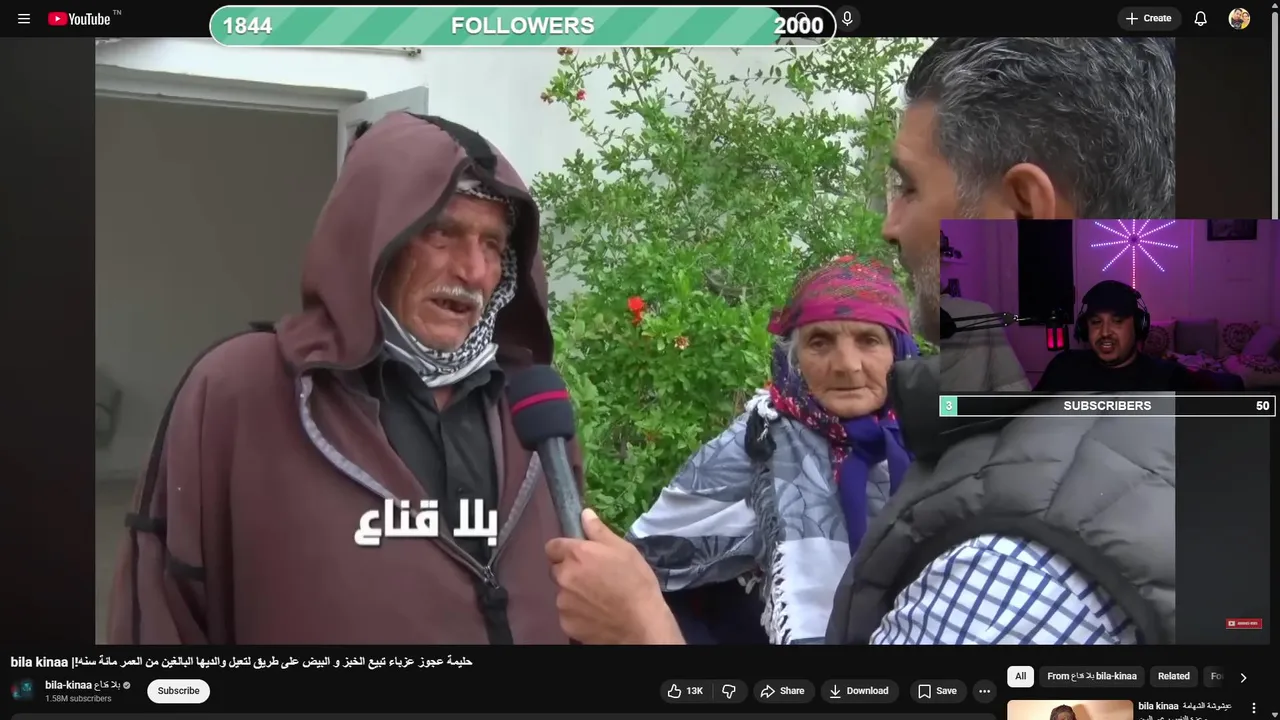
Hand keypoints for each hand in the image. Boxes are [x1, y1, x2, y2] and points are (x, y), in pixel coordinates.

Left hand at [545, 509, 685, 644]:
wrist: (641, 624)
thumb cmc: (636, 582)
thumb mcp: (624, 550)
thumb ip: (599, 531)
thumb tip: (584, 514)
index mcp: (577, 554)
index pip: (552, 546)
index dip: (564, 550)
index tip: (577, 555)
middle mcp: (564, 576)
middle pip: (556, 570)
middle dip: (569, 571)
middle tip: (592, 578)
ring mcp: (563, 602)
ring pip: (563, 593)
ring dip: (574, 593)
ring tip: (597, 599)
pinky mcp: (566, 623)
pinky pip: (567, 613)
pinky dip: (577, 613)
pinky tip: (596, 614)